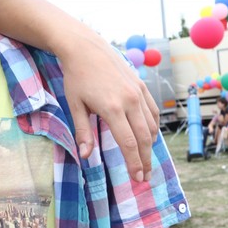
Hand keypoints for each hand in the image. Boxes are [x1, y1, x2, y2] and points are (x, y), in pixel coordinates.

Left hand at [59, 32, 158, 180]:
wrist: (87, 48)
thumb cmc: (77, 77)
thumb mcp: (75, 105)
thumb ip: (83, 132)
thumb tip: (85, 156)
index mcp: (112, 108)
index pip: (128, 143)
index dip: (134, 163)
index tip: (137, 179)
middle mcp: (130, 101)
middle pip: (144, 138)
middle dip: (145, 160)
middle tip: (144, 178)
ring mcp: (139, 93)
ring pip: (152, 126)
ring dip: (151, 147)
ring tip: (146, 162)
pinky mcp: (142, 86)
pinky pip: (153, 112)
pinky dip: (153, 128)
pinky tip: (149, 138)